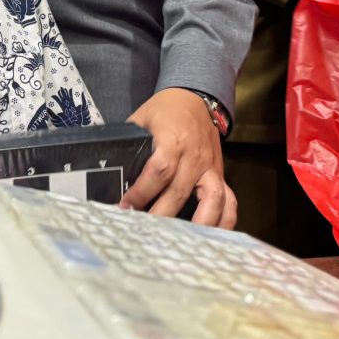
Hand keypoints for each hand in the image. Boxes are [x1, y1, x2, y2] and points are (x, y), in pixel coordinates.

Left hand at [122, 88, 235, 226]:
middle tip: (143, 230)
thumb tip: (109, 169)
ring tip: (183, 241)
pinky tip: (213, 236)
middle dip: (161, 215)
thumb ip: (131, 145)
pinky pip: (230, 200)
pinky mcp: (220, 174)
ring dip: (200, 223)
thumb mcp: (141, 119)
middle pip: (180, 191)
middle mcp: (194, 156)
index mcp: (173, 140)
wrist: (195, 97)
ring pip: (213, 199)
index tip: (125, 205)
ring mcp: (210, 167)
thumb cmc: (166, 110)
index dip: (142, 191)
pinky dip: (225, 220)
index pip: (160, 170)